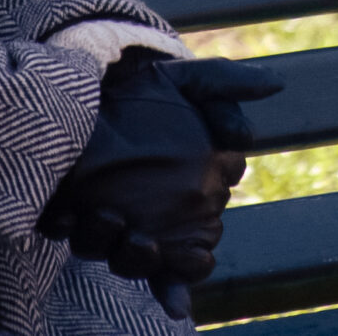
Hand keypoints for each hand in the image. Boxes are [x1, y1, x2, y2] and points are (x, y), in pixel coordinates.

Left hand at [39, 50, 284, 314]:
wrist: (96, 75)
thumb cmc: (150, 89)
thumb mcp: (187, 81)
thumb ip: (226, 85)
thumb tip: (276, 84)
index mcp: (180, 205)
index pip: (192, 256)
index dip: (188, 262)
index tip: (189, 252)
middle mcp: (142, 220)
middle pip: (144, 261)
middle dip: (140, 258)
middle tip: (140, 239)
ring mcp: (101, 215)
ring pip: (105, 251)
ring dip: (106, 245)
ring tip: (107, 217)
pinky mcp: (63, 203)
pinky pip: (61, 227)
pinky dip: (63, 226)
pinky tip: (64, 216)